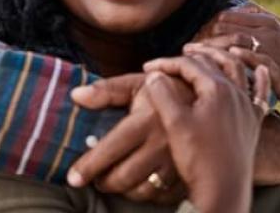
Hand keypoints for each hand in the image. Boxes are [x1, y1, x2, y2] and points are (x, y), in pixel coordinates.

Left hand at [69, 74, 186, 203]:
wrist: (205, 100)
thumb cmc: (163, 91)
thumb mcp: (134, 83)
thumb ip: (105, 90)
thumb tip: (76, 96)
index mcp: (146, 121)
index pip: (112, 148)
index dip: (90, 166)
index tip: (73, 178)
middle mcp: (163, 144)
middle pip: (125, 176)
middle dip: (104, 182)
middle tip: (95, 179)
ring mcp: (178, 162)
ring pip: (143, 190)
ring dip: (124, 190)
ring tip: (114, 181)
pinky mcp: (189, 173)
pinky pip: (163, 196)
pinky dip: (147, 194)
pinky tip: (139, 184)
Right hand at [142, 56, 269, 212]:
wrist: (223, 190)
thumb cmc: (198, 157)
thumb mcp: (174, 122)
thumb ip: (162, 92)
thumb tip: (154, 74)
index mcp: (216, 89)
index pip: (187, 64)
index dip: (164, 63)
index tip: (146, 68)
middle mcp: (236, 93)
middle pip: (211, 62)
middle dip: (189, 57)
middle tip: (171, 59)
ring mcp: (247, 107)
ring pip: (237, 70)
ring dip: (220, 58)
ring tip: (206, 53)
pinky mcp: (253, 122)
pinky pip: (261, 94)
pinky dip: (261, 80)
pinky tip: (261, 71)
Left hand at [189, 3, 279, 118]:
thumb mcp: (279, 35)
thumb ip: (257, 23)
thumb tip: (231, 13)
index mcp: (267, 20)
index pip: (226, 16)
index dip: (206, 26)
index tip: (193, 38)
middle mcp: (270, 29)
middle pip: (226, 26)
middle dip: (203, 36)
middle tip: (187, 48)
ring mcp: (275, 47)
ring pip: (235, 40)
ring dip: (210, 47)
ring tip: (193, 55)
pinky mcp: (278, 67)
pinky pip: (254, 59)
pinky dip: (236, 57)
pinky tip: (221, 61)